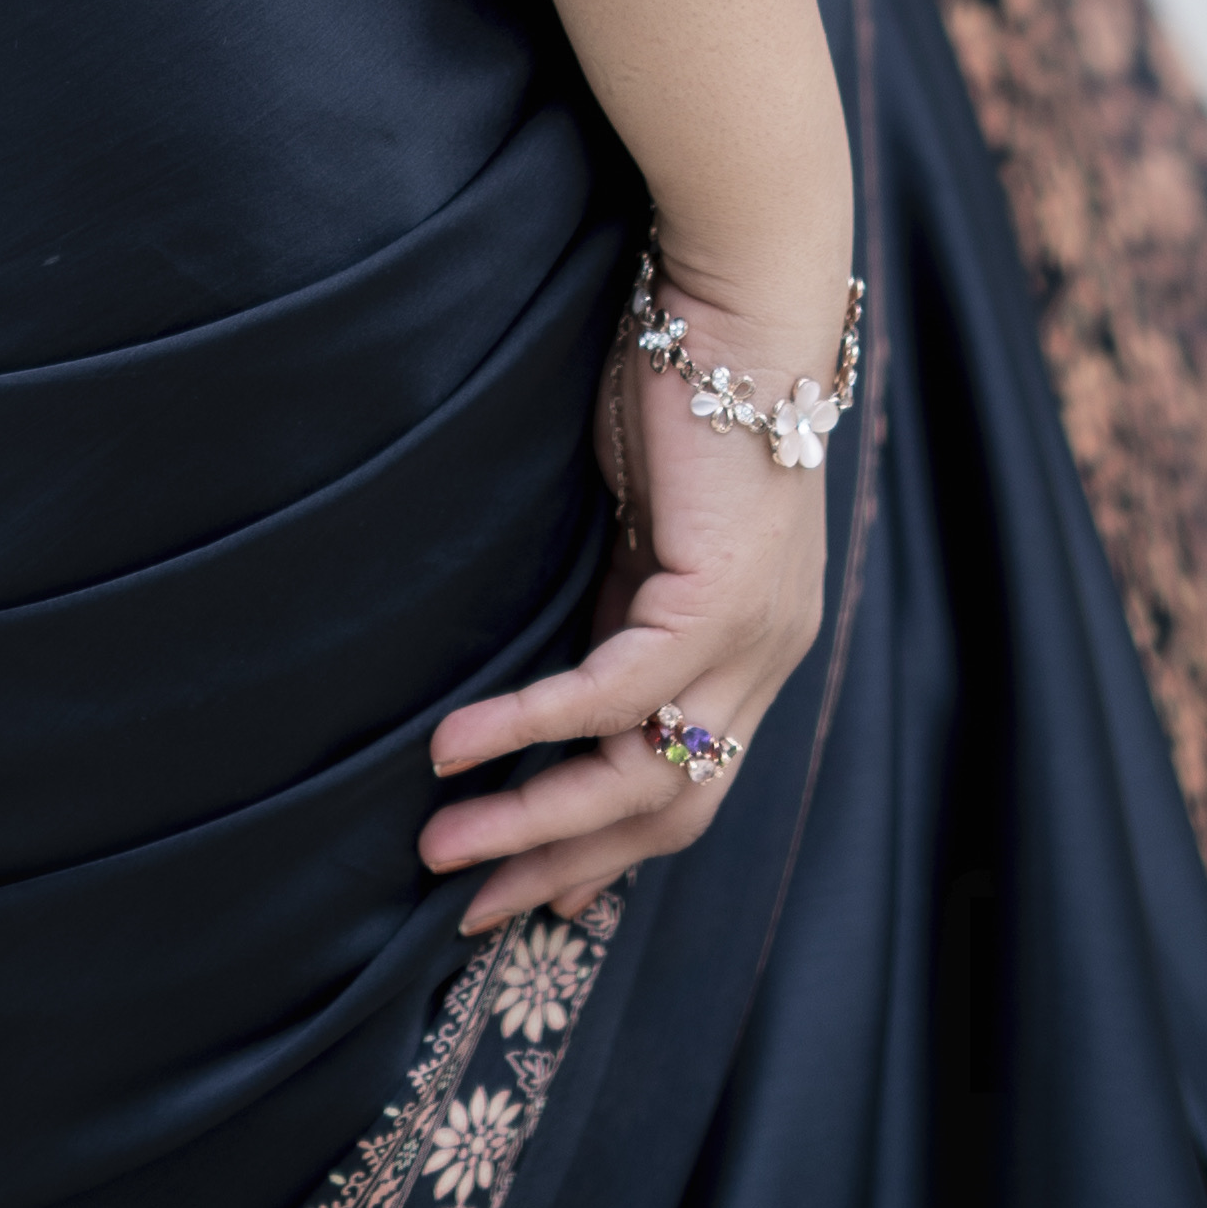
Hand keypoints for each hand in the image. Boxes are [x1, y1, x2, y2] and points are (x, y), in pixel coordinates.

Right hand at [418, 300, 833, 937]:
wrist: (736, 301)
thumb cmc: (680, 384)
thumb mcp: (644, 523)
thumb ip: (621, 604)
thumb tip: (563, 681)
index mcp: (751, 647)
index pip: (684, 788)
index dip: (602, 849)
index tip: (526, 892)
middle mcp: (766, 661)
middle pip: (669, 814)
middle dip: (561, 866)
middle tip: (467, 907)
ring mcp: (753, 640)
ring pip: (644, 779)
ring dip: (532, 821)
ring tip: (440, 847)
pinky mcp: (718, 600)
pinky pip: (616, 696)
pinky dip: (533, 728)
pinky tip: (460, 750)